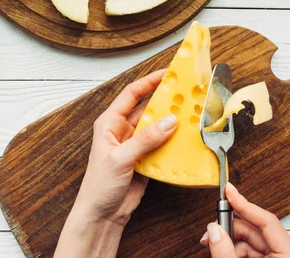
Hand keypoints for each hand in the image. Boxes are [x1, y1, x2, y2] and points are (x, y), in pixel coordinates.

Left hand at [54, 70, 177, 257]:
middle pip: (147, 109)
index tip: (167, 74)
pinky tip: (186, 140)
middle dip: (166, 101)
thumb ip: (145, 139)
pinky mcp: (145, 160)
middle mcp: (122, 131)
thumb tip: (169, 121)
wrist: (102, 215)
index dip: (149, 82)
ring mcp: (135, 145)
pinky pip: (162, 145)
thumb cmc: (99, 186)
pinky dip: (174, 142)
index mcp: (110, 123)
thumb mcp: (120, 158)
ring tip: (191, 115)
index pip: (131, 94)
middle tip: (186, 94)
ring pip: (157, 127)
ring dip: (172, 122)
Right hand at [201, 183, 289, 257]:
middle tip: (212, 230)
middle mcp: (288, 256)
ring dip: (230, 242)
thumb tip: (214, 231)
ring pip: (251, 241)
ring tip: (216, 246)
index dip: (245, 204)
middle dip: (230, 229)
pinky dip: (235, 251)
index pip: (267, 220)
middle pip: (255, 230)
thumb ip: (226, 251)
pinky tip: (225, 253)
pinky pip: (252, 251)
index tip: (230, 191)